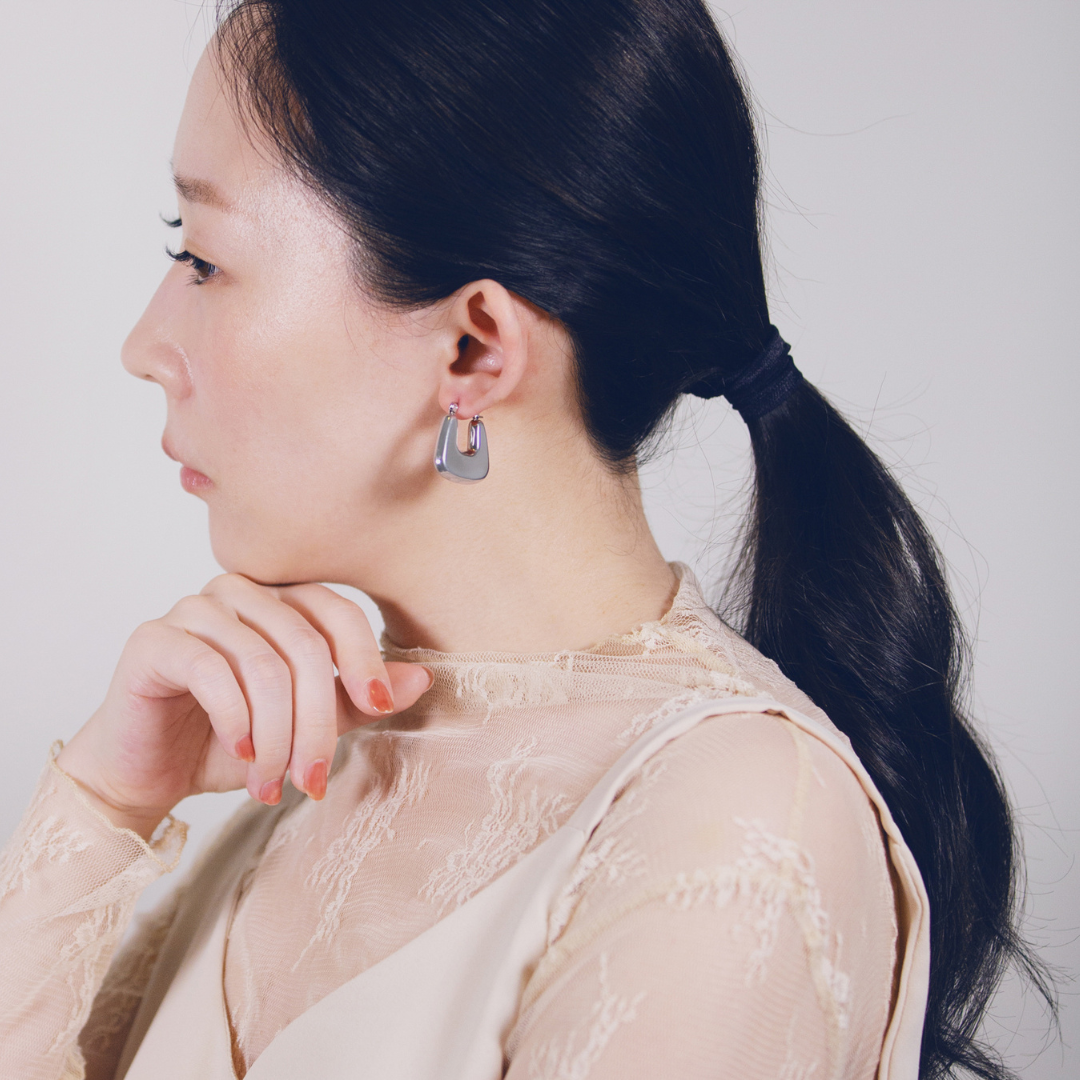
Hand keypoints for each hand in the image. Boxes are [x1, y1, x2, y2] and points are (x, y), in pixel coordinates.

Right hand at [56, 575, 431, 838]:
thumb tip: (422, 679)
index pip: (338, 612)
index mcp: (281, 600)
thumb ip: (357, 700)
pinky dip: (235, 719)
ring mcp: (195, 610)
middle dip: (317, 722)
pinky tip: (240, 752)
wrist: (150, 772)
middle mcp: (240, 593)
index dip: (364, 659)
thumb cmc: (231, 742)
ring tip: (273, 783)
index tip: (378, 707)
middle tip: (314, 779)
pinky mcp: (154, 639)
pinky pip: (211, 670)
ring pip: (263, 663)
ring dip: (275, 735)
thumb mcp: (306, 726)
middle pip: (305, 644)